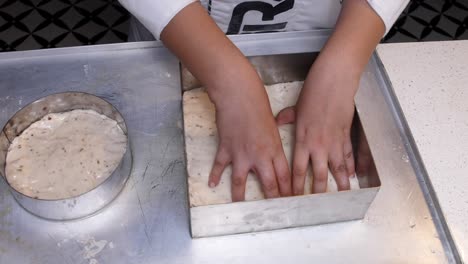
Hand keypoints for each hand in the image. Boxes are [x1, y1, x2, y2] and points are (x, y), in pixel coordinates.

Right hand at [159, 2, 291, 200]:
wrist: (239, 95)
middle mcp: (260, 155)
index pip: (284, 176)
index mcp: (275, 149)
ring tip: (240, 205)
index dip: (288, 191)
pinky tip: (212, 184)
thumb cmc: (258, 105)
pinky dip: (215, 175)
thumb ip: (274, 143)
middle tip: (274, 210)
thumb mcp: (273, 125)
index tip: (291, 201)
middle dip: (272, 198)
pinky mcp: (226, 148)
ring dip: (240, 195)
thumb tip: (274, 156)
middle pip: (268, 183)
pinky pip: (220, 165)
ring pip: (241, 180)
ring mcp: (241, 153)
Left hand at [276, 60, 357, 193]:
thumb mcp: (296, 107)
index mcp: (303, 139)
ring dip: (341, 183)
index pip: (298, 169)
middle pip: (319, 174)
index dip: (296, 185)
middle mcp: (319, 145)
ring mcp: (335, 141)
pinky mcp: (346, 135)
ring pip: (338, 168)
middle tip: (317, 203)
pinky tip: (354, 173)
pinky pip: (349, 154)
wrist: (334, 82)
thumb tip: (278, 121)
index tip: (294, 196)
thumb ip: (287, 118)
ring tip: (343, 194)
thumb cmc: (314, 93)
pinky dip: (352, 165)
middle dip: (318, 191)